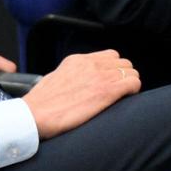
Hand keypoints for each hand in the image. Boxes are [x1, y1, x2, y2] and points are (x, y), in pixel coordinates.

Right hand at [22, 50, 139, 139]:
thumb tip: (79, 81)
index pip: (109, 56)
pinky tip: (126, 99)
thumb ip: (72, 74)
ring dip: (130, 83)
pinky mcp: (106, 92)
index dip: (114, 69)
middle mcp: (91, 64)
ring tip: (123, 96)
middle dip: (124, 75)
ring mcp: (99, 76)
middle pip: (123, 62)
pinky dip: (134, 90)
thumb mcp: (56, 77)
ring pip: (131, 71)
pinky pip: (133, 83)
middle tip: (119, 90)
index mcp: (78, 60)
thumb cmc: (42, 102)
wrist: (36, 114)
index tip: (112, 81)